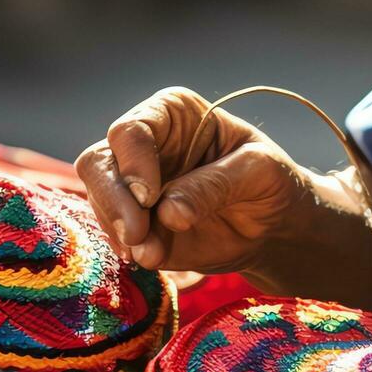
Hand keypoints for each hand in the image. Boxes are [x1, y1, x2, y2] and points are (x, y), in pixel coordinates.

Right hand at [76, 87, 314, 274]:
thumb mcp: (258, 171)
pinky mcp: (134, 220)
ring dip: (121, 231)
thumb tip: (167, 213)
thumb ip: (215, 185)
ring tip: (153, 254)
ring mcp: (134, 184)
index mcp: (173, 113)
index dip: (133, 164)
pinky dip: (126, 248)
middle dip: (113, 201)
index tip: (150, 198)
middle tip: (137, 235)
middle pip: (99, 163)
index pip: (132, 130)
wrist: (273, 225)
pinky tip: (149, 258)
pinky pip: (111, 232)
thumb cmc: (270, 181)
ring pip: (99, 200)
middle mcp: (145, 144)